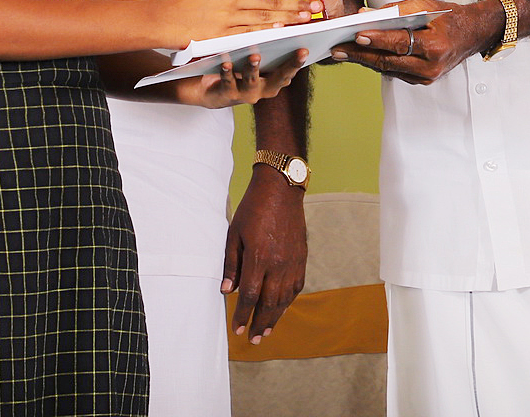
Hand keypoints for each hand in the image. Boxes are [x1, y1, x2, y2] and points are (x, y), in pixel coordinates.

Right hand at [157, 0, 322, 48]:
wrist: (162, 21)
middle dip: (295, 2)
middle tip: (314, 3)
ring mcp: (228, 18)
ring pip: (264, 17)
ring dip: (287, 18)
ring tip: (306, 18)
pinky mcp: (224, 35)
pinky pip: (251, 33)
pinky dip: (268, 32)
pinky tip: (282, 30)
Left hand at [174, 49, 308, 108]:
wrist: (212, 91)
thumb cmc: (239, 69)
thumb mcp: (258, 61)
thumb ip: (270, 48)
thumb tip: (283, 23)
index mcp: (274, 80)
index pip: (290, 70)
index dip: (298, 61)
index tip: (306, 49)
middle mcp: (264, 89)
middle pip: (279, 78)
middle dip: (290, 65)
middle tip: (298, 51)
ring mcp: (246, 94)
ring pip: (252, 80)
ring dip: (254, 68)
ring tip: (255, 55)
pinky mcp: (228, 94)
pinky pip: (228, 82)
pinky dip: (228, 72)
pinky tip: (227, 62)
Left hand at [223, 165, 307, 343]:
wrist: (281, 190)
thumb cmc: (253, 210)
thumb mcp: (233, 234)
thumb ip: (231, 265)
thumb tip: (227, 292)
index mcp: (258, 257)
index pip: (250, 296)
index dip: (242, 315)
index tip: (236, 329)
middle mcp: (278, 263)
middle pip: (270, 303)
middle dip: (259, 323)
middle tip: (253, 339)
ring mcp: (293, 261)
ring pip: (285, 297)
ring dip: (275, 317)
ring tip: (266, 331)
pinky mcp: (301, 257)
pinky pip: (296, 285)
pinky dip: (288, 300)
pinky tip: (281, 308)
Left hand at [329, 0, 497, 84]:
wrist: (474, 33)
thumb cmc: (449, 17)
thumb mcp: (425, 5)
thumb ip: (396, 10)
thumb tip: (367, 15)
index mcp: (435, 45)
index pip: (399, 42)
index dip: (376, 39)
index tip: (356, 35)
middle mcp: (431, 65)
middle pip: (389, 61)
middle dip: (360, 54)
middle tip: (338, 50)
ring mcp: (427, 77)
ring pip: (389, 69)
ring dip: (365, 60)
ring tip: (343, 53)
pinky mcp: (423, 81)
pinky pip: (396, 72)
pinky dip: (379, 63)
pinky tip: (363, 56)